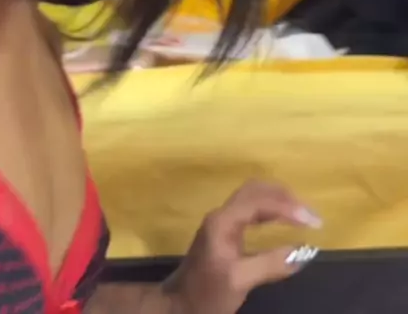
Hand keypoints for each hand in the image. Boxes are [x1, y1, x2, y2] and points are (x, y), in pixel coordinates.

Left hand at [164, 181, 320, 313]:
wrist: (177, 307)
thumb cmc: (205, 294)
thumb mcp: (240, 281)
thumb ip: (271, 264)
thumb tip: (305, 251)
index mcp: (224, 221)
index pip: (260, 200)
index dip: (289, 207)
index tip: (314, 222)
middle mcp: (222, 214)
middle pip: (256, 190)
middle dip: (286, 197)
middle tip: (311, 216)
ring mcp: (222, 221)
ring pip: (253, 196)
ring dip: (279, 201)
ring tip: (303, 216)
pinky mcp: (224, 231)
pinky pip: (251, 209)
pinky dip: (271, 210)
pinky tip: (283, 222)